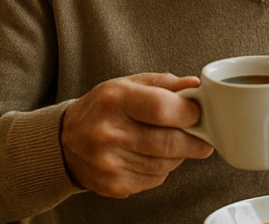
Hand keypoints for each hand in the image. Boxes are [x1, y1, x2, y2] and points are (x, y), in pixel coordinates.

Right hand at [60, 72, 213, 197]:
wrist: (65, 141)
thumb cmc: (103, 109)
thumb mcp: (128, 85)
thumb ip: (164, 84)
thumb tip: (195, 86)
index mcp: (115, 100)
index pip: (162, 108)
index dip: (189, 113)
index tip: (198, 113)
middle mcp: (108, 133)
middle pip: (169, 142)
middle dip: (194, 141)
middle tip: (203, 137)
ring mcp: (109, 162)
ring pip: (166, 163)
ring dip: (178, 155)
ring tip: (170, 143)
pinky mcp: (113, 184)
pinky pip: (155, 179)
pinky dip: (161, 169)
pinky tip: (150, 157)